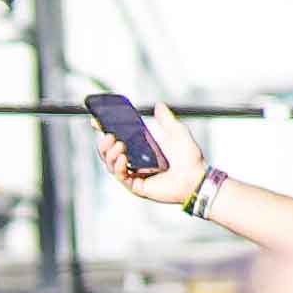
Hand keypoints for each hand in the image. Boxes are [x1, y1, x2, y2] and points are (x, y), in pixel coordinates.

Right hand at [92, 107, 211, 213]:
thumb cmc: (190, 158)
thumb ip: (166, 120)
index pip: (116, 140)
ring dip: (110, 154)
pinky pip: (120, 176)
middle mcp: (134, 162)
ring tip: (118, 145)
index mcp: (140, 149)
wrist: (197, 178)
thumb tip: (158, 105)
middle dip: (104, 144)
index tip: (95, 122)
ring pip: (110, 164)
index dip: (104, 131)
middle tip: (109, 135)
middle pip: (108, 153)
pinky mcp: (136, 187)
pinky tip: (123, 158)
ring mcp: (134, 175)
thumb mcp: (177, 133)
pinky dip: (118, 166)